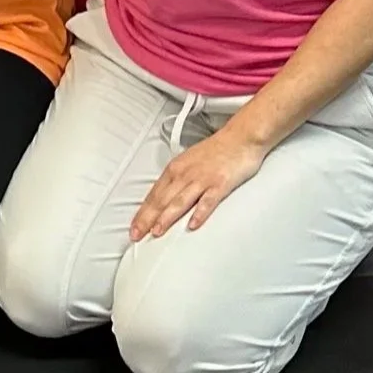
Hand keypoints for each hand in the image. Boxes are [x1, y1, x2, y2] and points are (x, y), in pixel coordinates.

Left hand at [131, 123, 267, 240]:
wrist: (239, 138)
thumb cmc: (214, 151)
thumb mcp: (188, 163)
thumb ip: (176, 180)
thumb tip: (164, 198)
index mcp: (175, 169)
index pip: (153, 194)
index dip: (142, 213)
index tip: (133, 228)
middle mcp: (185, 174)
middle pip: (162, 199)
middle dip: (147, 218)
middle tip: (136, 235)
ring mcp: (202, 179)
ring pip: (180, 201)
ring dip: (167, 217)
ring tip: (157, 231)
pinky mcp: (220, 184)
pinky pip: (208, 201)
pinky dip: (199, 213)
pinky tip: (193, 225)